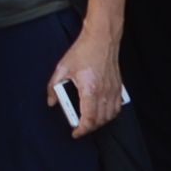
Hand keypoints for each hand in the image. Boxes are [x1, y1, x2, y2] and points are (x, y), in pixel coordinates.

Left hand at [50, 25, 124, 139]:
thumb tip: (51, 101)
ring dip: (100, 122)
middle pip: (99, 121)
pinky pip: (117, 107)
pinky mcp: (118, 86)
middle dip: (89, 127)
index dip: (81, 130)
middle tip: (79, 126)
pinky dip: (110, 113)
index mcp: (90, 90)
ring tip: (89, 120)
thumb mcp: (63, 68)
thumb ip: (54, 87)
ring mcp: (113, 90)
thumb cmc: (84, 50)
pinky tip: (102, 111)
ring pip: (110, 116)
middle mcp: (104, 92)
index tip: (75, 132)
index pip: (88, 119)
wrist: (101, 38)